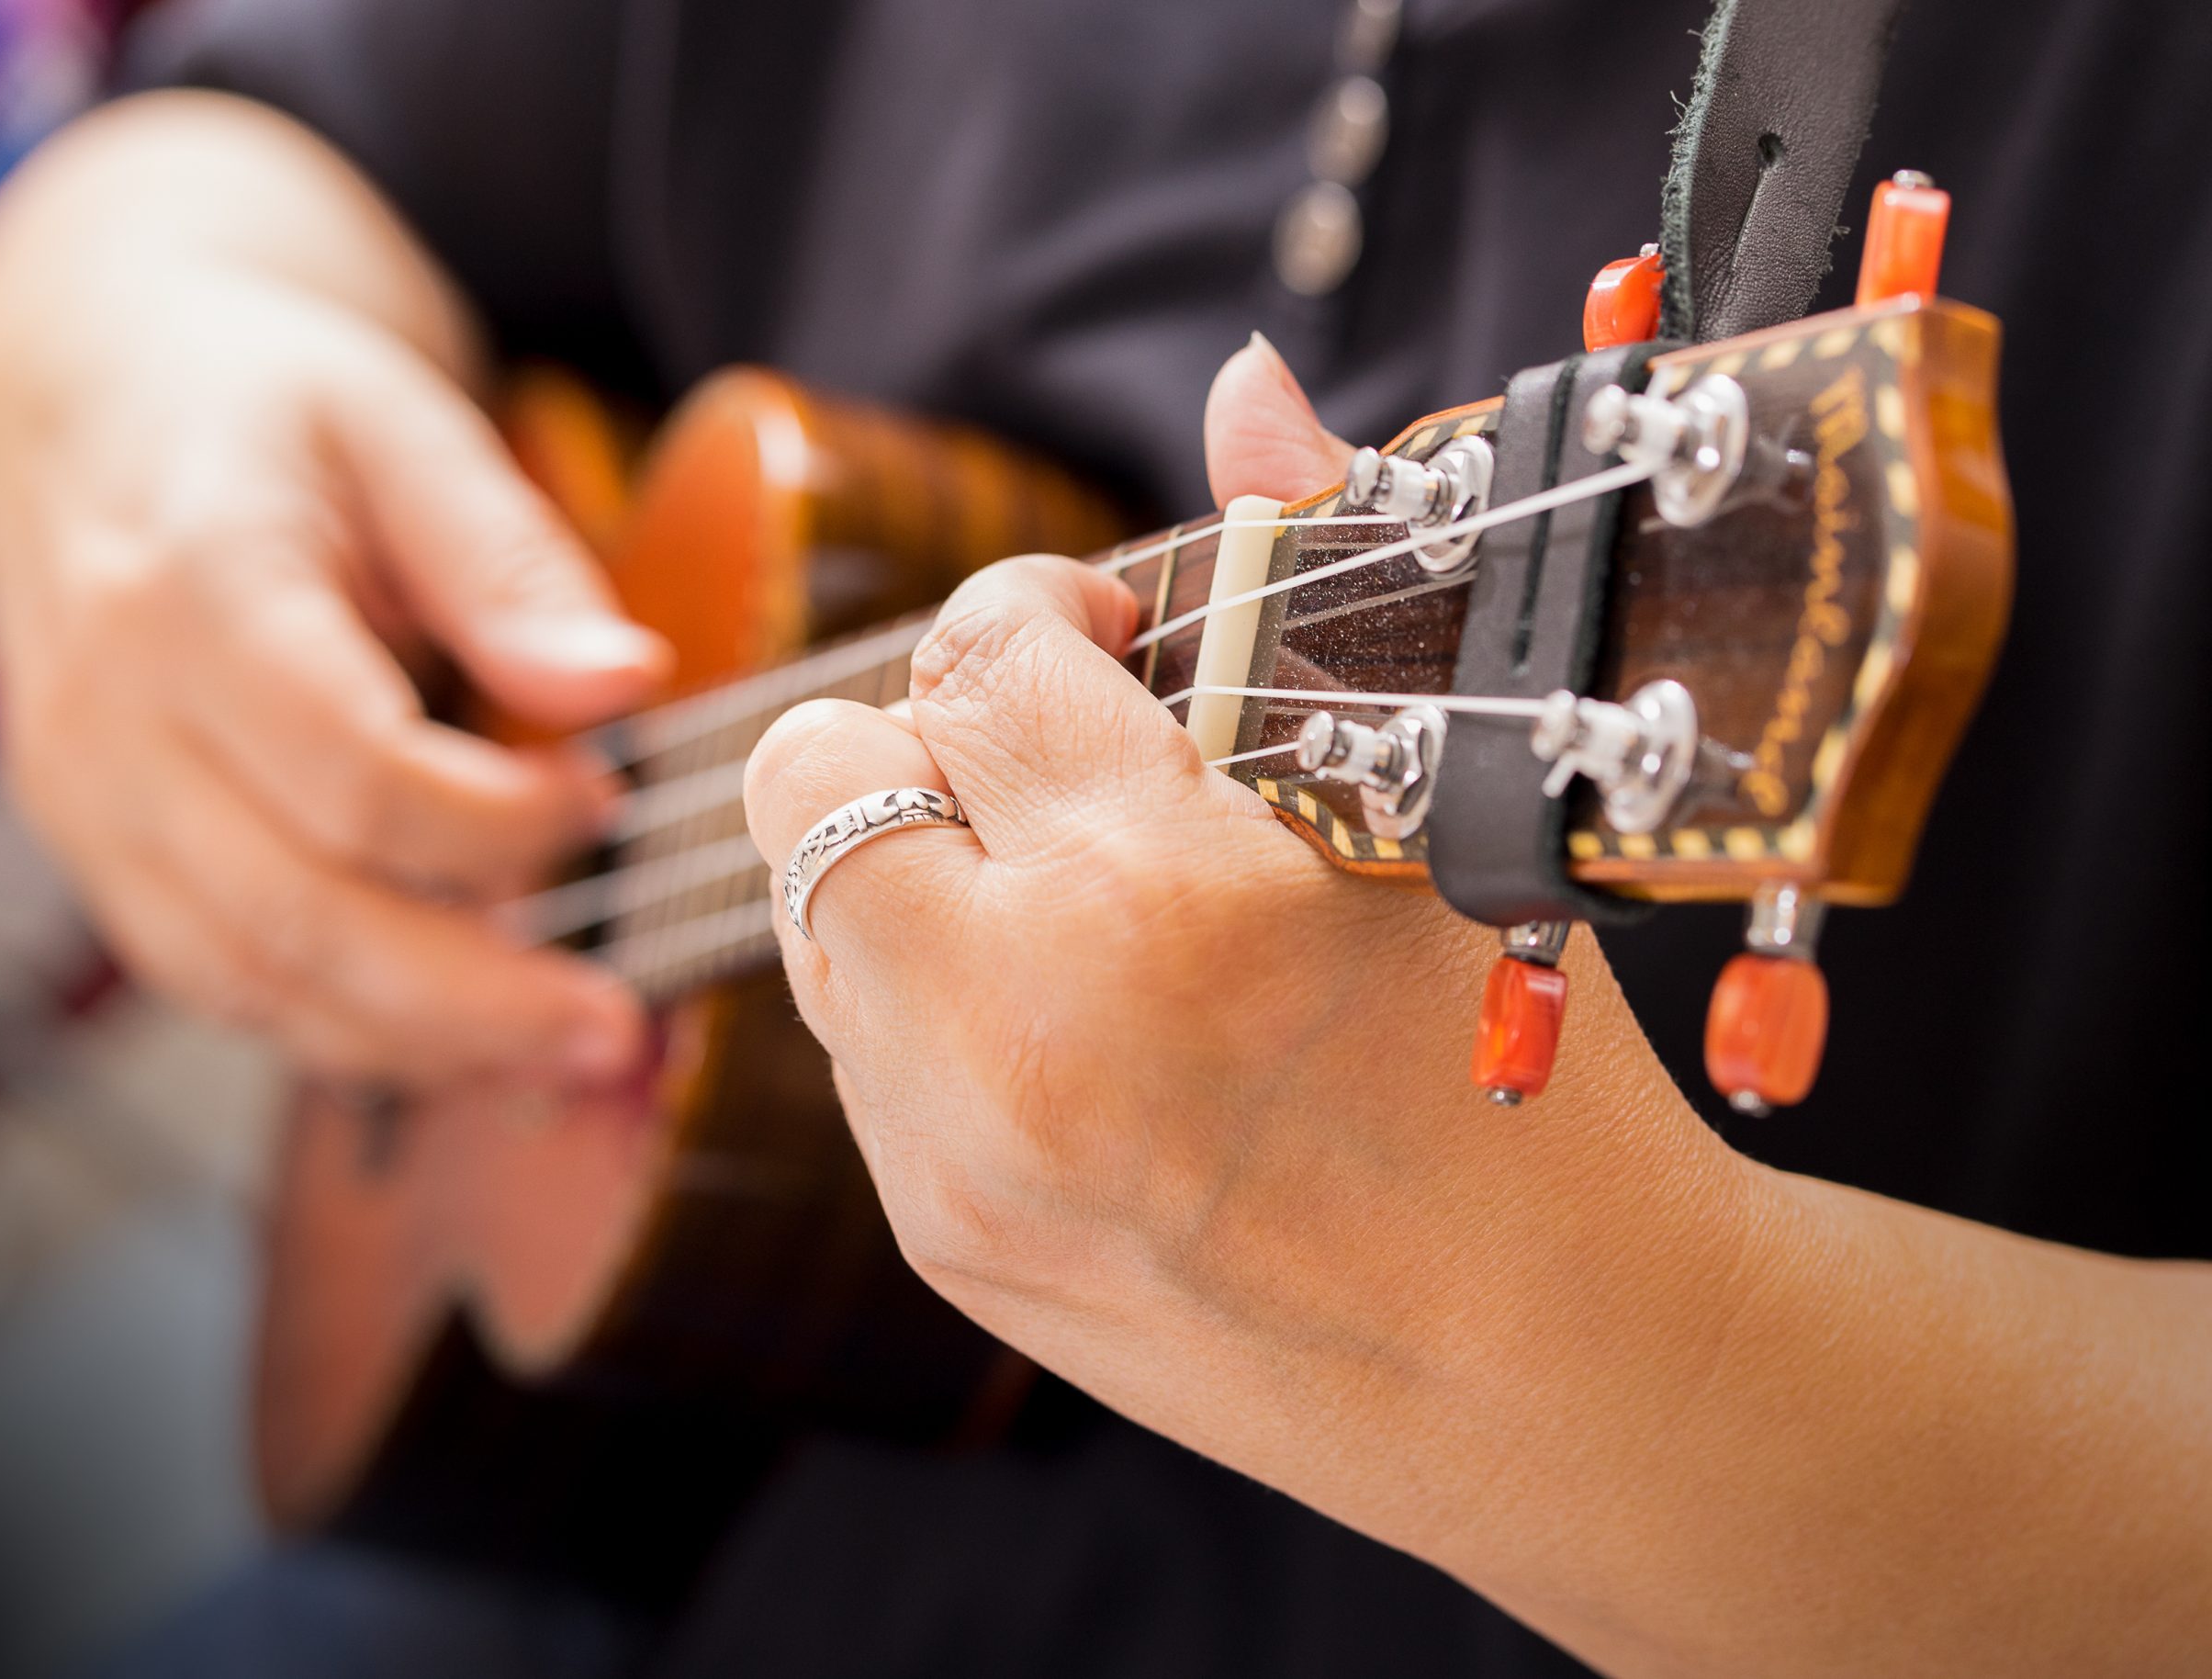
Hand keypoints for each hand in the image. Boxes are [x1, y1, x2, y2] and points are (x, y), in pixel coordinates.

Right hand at [0, 96, 664, 1086]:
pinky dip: (351, 1032)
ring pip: (253, 982)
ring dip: (421, 1043)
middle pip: (295, 914)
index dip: (496, 819)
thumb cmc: (269, 411)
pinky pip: (226, 985)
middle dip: (473, 997)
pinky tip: (469, 1040)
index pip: (351, 768)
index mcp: (190, 593)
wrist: (91, 413)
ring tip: (568, 1056)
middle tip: (618, 1030)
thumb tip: (624, 683)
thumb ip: (511, 563)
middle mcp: (112, 723)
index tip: (608, 800)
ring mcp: (92, 808)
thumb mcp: (404, 426)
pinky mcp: (108, 860)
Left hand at [747, 343, 2211, 1676]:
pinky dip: (931, 999)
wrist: (1546, 1364)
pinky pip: (855, 1049)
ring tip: (1063, 901)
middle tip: (1052, 767)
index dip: (1030, 615)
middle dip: (926, 732)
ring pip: (812, 911)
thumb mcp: (1435, 811)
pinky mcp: (940, 1237)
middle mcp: (1022, 1023)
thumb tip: (1241, 384)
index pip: (977, 655)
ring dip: (914, 869)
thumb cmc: (1524, 1076)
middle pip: (815, 771)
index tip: (1097, 638)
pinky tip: (1072, 1028)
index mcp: (1167, 886)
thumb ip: (1305, 578)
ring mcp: (956, 1148)